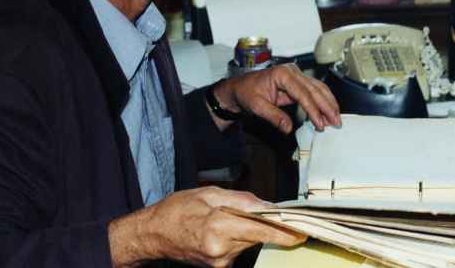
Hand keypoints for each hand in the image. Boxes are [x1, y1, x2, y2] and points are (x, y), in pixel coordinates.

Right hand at [108, 186, 302, 267]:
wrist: (153, 233)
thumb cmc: (176, 209)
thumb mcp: (207, 194)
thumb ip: (241, 199)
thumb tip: (268, 205)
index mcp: (219, 226)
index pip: (261, 231)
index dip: (284, 232)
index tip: (301, 232)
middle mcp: (221, 249)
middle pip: (257, 237)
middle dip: (266, 226)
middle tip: (272, 216)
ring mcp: (220, 261)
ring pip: (248, 243)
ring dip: (248, 230)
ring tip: (225, 218)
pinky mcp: (218, 266)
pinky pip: (237, 249)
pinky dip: (237, 238)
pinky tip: (220, 230)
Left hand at [212, 63, 339, 133]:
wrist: (239, 88)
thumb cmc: (246, 93)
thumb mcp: (256, 106)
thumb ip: (273, 116)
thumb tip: (288, 128)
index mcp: (282, 74)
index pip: (302, 93)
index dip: (313, 109)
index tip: (320, 123)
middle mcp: (292, 72)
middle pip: (315, 89)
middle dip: (327, 106)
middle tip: (336, 122)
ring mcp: (296, 76)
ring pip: (318, 89)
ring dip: (328, 104)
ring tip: (335, 119)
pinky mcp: (297, 83)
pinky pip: (314, 91)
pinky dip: (323, 102)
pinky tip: (328, 113)